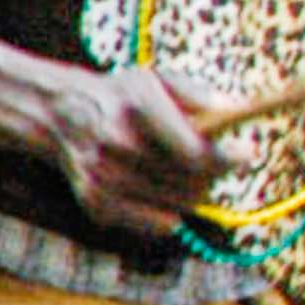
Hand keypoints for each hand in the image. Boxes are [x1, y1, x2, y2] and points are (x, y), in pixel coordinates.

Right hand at [30, 59, 247, 236]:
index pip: (196, 153)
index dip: (228, 158)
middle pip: (192, 183)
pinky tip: (165, 193)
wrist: (59, 113)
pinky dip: (172, 214)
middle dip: (214, 175)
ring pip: (180, 205)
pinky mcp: (97, 203)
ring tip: (188, 175)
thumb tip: (235, 109)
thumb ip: (197, 93)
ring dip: (193, 193)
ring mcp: (104, 178)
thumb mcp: (155, 79)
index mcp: (136, 108)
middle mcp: (117, 144)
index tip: (245, 153)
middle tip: (216, 163)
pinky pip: (159, 225)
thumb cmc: (120, 96)